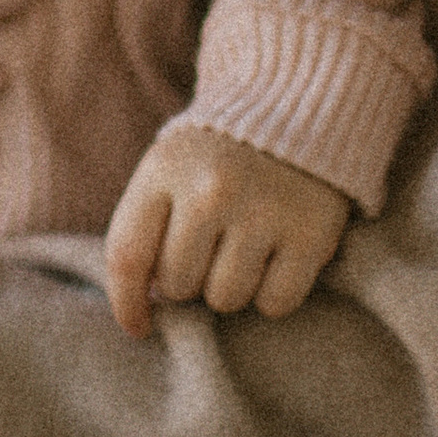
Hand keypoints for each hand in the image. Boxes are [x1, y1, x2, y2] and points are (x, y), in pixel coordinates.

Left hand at [102, 124, 353, 338]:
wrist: (292, 110)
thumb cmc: (215, 159)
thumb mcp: (166, 171)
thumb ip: (143, 229)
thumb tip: (144, 306)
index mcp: (165, 170)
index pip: (127, 257)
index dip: (126, 304)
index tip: (138, 326)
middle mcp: (212, 190)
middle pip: (179, 285)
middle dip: (187, 281)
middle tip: (208, 251)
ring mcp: (264, 211)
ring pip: (226, 299)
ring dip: (230, 287)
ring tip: (242, 249)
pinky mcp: (311, 233)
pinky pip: (275, 303)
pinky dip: (273, 294)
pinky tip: (275, 258)